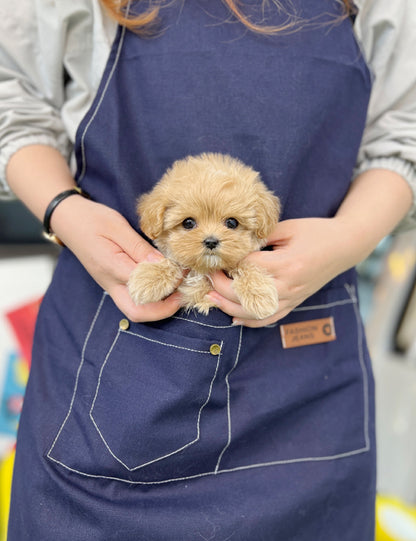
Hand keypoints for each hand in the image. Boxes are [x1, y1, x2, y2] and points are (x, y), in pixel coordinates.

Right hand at [51, 195, 182, 321]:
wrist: (68, 219)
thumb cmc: (92, 219)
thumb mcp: (117, 226)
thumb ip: (139, 248)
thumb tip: (163, 265)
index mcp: (111, 267)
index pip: (144, 286)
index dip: (168, 282)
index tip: (183, 271)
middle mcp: (110, 283)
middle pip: (137, 312)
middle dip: (164, 309)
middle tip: (183, 294)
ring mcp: (110, 286)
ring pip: (135, 310)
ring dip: (159, 306)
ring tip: (178, 290)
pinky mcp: (113, 283)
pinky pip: (133, 299)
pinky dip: (151, 298)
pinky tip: (165, 284)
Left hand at [207, 217, 356, 327]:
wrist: (345, 247)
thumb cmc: (316, 232)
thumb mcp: (288, 227)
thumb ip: (261, 236)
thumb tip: (236, 244)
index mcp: (286, 264)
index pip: (247, 268)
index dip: (228, 263)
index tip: (215, 258)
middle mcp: (288, 285)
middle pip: (246, 293)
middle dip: (221, 286)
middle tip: (208, 275)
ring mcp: (292, 297)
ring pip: (255, 312)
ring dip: (230, 307)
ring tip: (212, 298)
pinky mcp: (295, 302)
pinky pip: (270, 318)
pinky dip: (250, 321)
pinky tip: (234, 318)